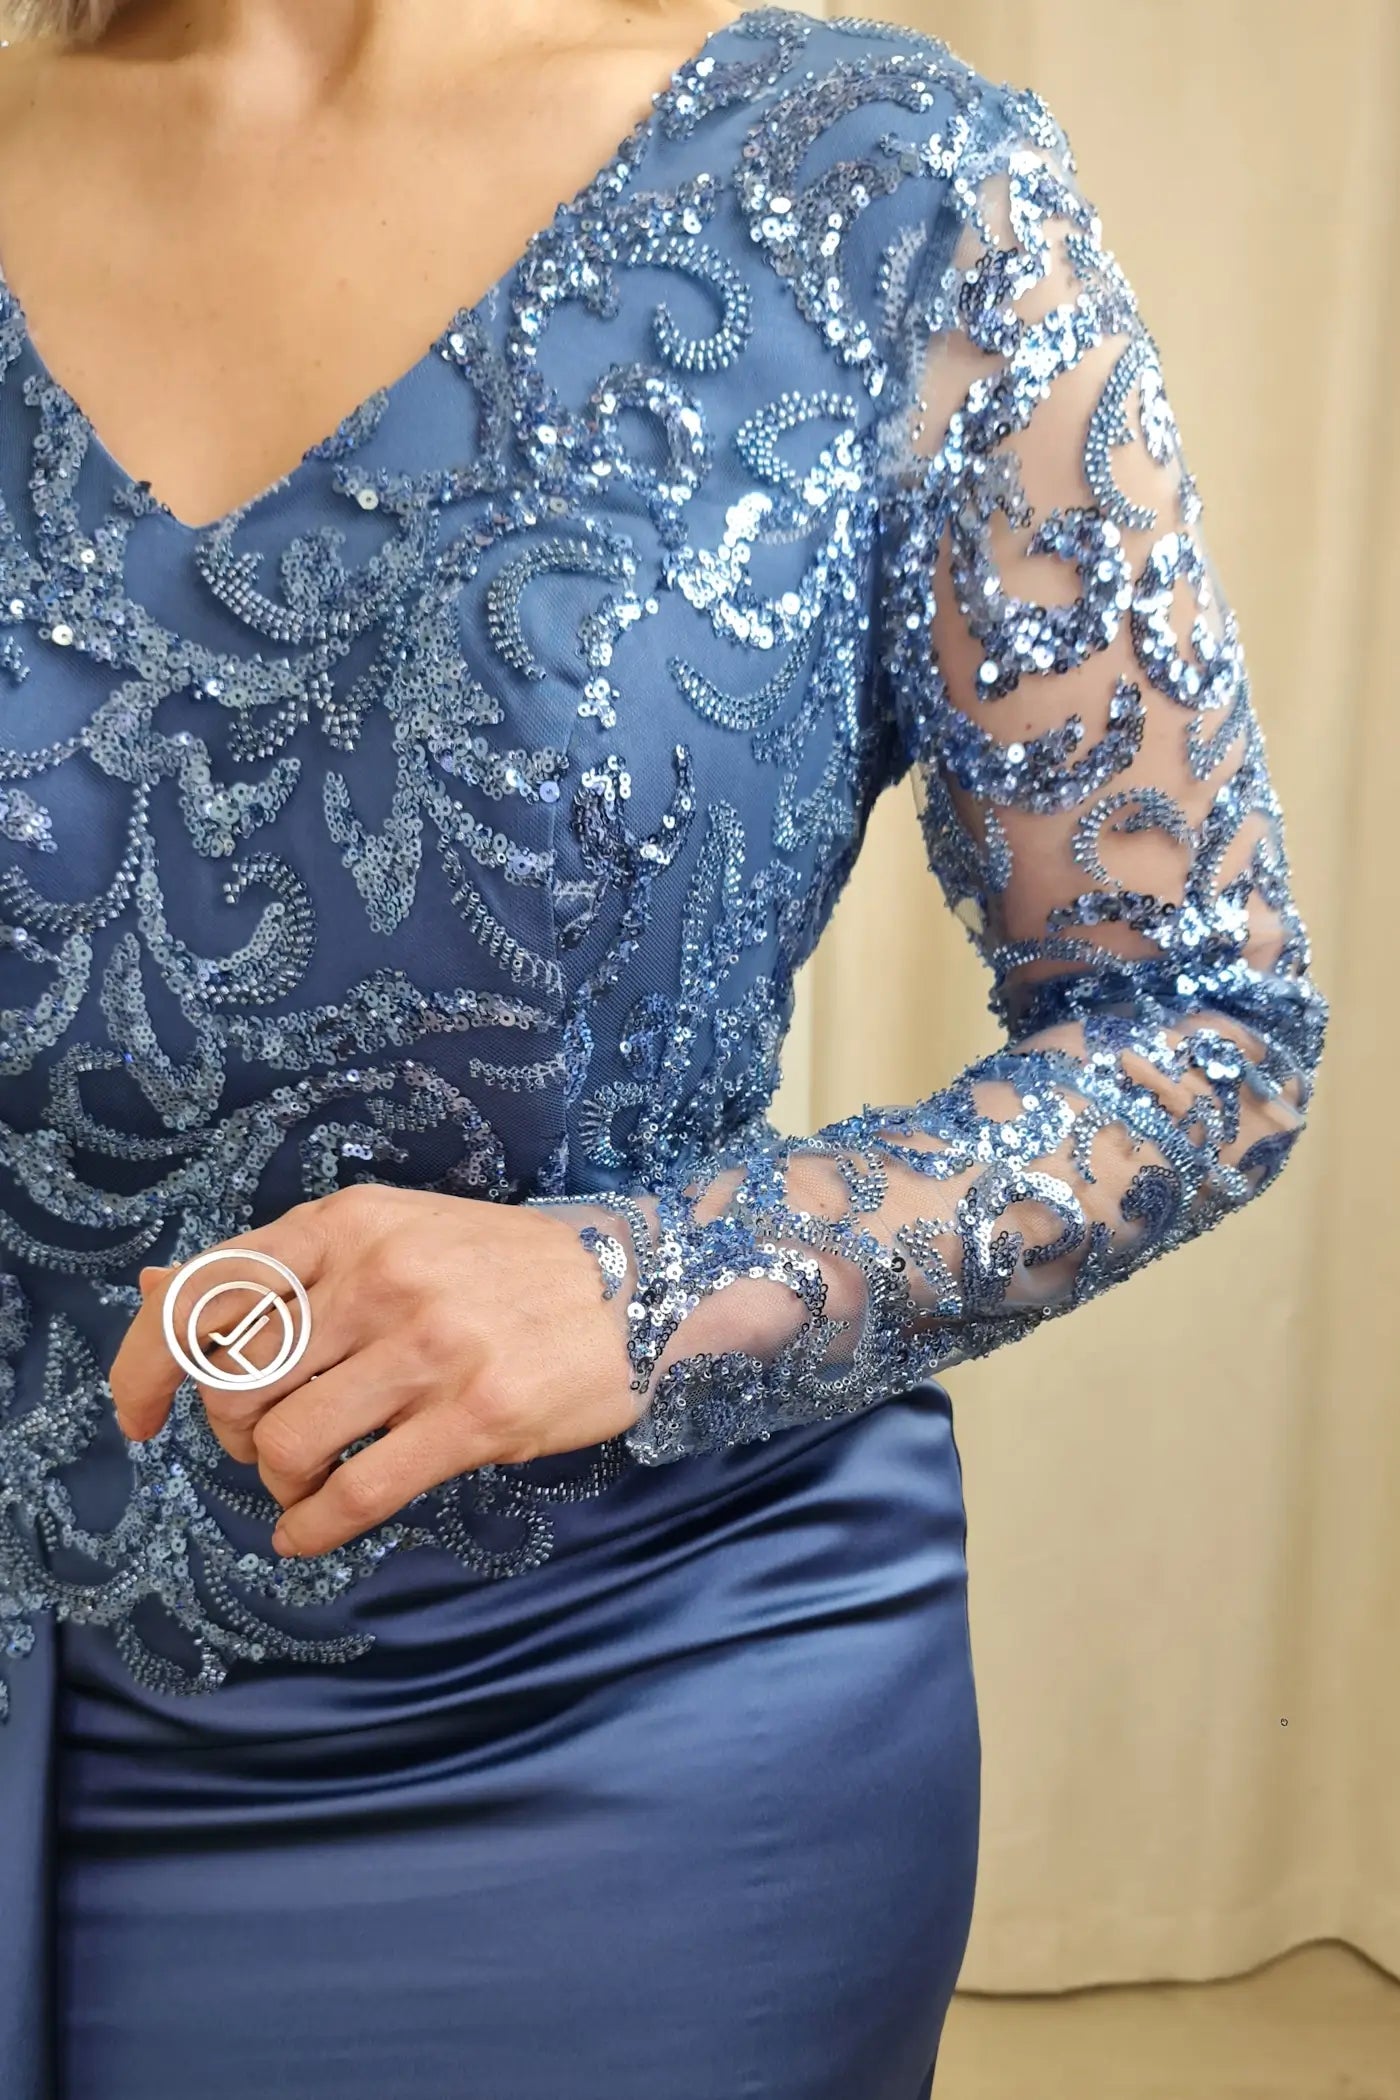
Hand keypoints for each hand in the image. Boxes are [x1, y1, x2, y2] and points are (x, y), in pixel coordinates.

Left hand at [107, 1185, 642, 1558]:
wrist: (637, 1287)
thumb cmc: (501, 1267)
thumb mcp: (388, 1234)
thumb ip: (279, 1265)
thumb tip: (153, 1286)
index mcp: (349, 1223)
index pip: (205, 1291)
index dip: (145, 1363)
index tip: (137, 1417)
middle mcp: (380, 1275)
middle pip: (235, 1383)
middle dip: (229, 1436)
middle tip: (263, 1446)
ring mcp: (429, 1345)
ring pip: (286, 1443)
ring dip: (278, 1484)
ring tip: (308, 1481)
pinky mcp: (474, 1415)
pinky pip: (356, 1493)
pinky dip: (314, 1528)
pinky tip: (314, 1532)